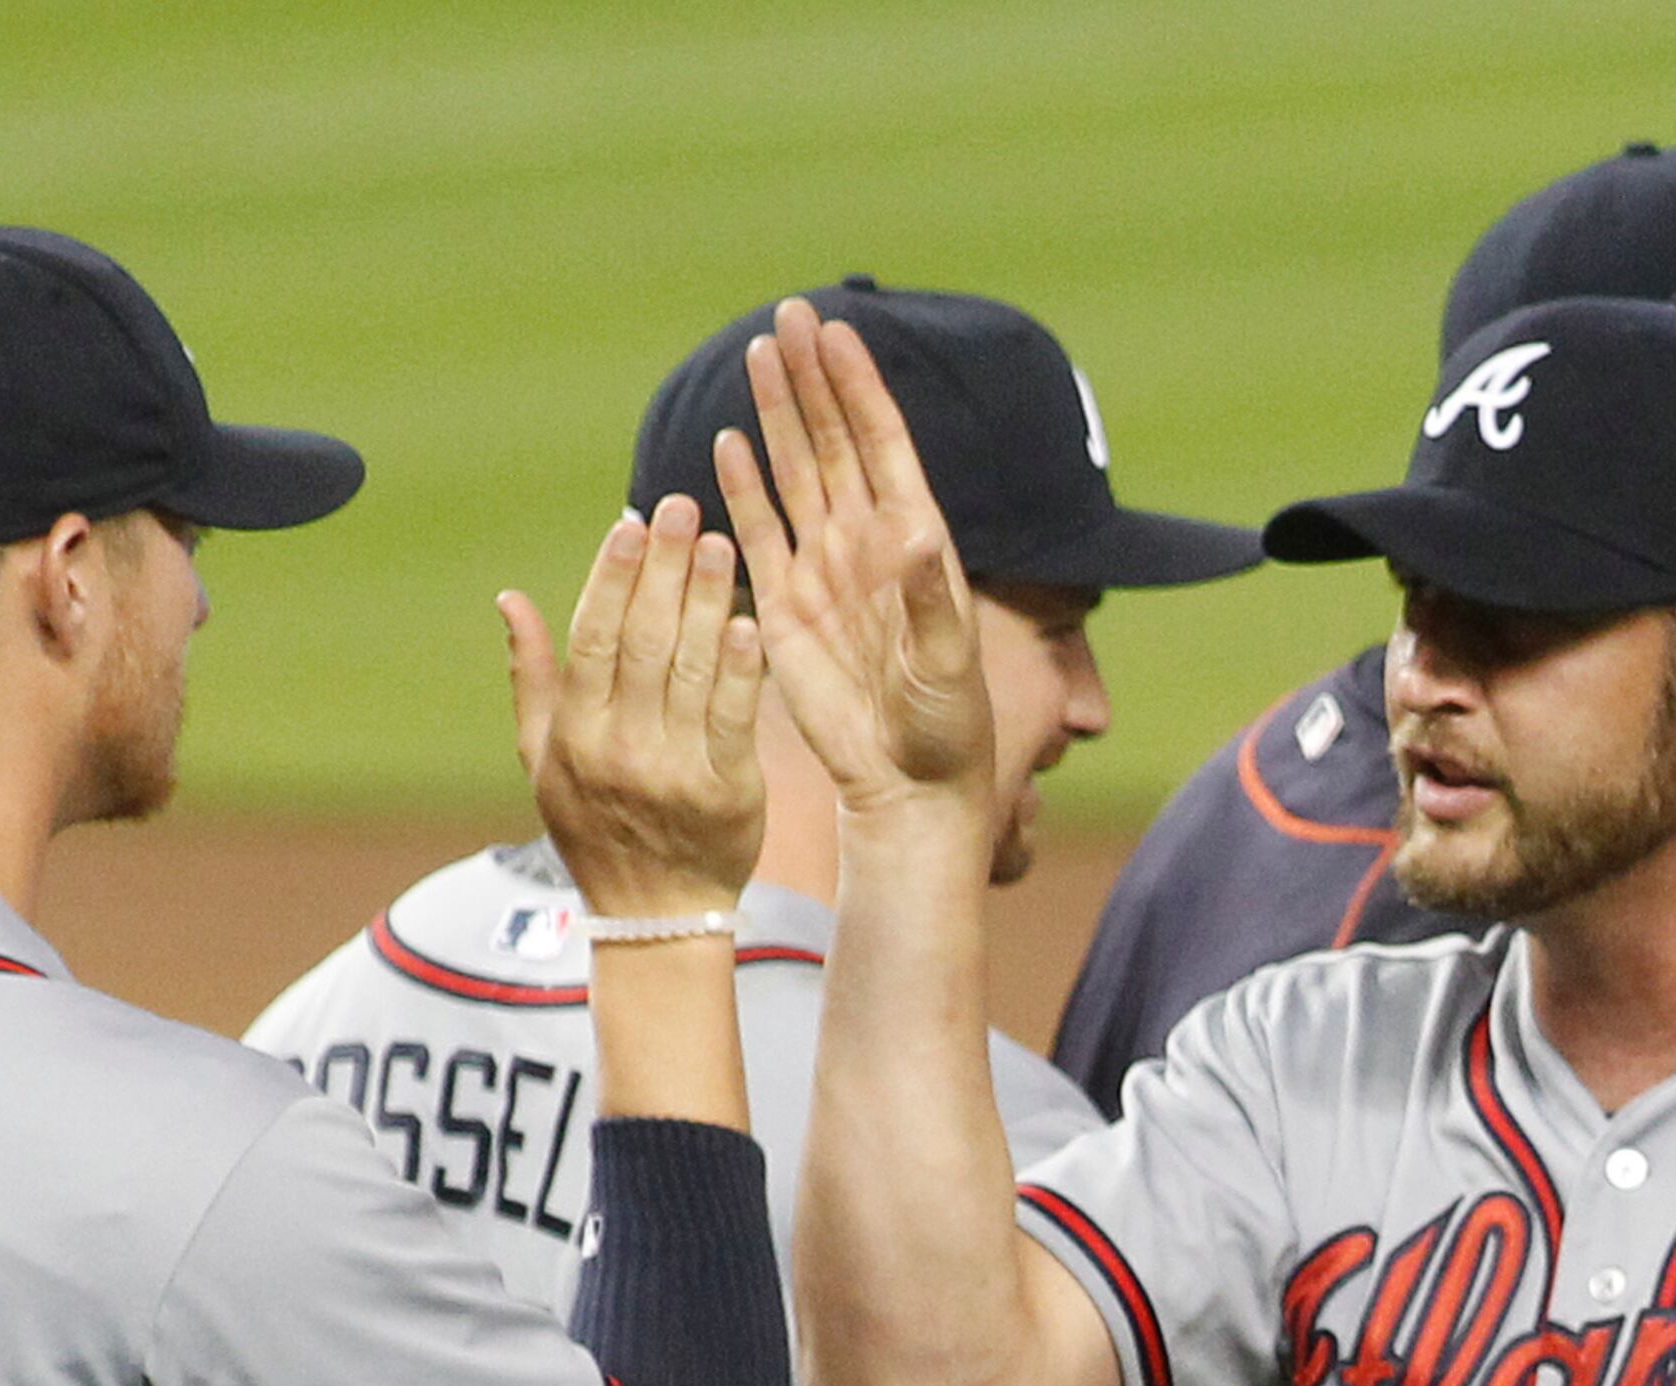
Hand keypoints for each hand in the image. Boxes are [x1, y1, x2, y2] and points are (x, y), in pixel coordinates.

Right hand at [502, 494, 767, 919]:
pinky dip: (740, 669)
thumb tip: (509, 599)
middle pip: (643, 642)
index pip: (592, 640)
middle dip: (663, 569)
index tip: (630, 523)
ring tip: (721, 543)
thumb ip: (532, 678)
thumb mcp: (544, 762)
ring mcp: (673, 772)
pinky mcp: (727, 792)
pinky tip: (750, 620)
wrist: (656, 914)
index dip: (611, 578)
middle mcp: (618, 751)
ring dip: (707, 601)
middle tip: (683, 508)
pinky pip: (733, 718)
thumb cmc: (597, 829)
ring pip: (690, 670)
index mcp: (574, 736)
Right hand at [710, 298, 995, 815]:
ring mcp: (823, 569)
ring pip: (794, 473)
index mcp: (913, 540)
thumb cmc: (945, 724)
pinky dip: (744, 487)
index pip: (881, 443)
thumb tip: (912, 534)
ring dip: (776, 415)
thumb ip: (930, 598)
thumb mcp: (946, 663)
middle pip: (831, 441)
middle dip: (811, 378)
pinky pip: (760, 533)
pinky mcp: (782, 606)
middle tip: (788, 314)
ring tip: (758, 354)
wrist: (906, 781)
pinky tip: (729, 440)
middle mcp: (866, 542)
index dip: (858, 386)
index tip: (836, 330)